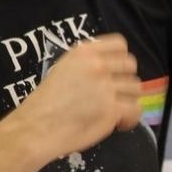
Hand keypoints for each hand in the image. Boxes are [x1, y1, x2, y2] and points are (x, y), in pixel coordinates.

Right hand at [12, 35, 141, 158]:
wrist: (35, 127)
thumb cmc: (44, 104)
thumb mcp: (63, 70)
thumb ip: (87, 66)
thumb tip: (112, 72)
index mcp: (84, 53)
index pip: (119, 44)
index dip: (121, 58)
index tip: (116, 71)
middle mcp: (97, 66)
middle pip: (130, 66)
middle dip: (125, 80)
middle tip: (115, 94)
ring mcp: (106, 87)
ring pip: (136, 88)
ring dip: (127, 99)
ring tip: (114, 111)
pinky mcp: (112, 108)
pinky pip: (135, 109)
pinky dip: (130, 118)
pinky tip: (119, 123)